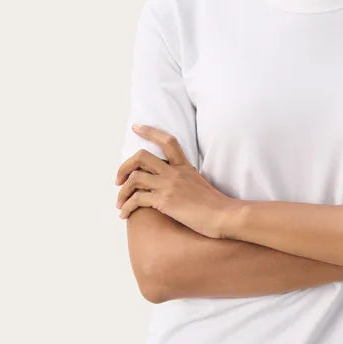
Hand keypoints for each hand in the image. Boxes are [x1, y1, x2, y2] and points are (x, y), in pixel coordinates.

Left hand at [115, 124, 240, 238]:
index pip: (167, 140)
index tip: (135, 127)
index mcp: (184, 166)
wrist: (223, 216)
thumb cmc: (215, 206)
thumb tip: (174, 185)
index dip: (149, 131)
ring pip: (134, 178)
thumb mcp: (200, 184)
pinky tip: (124, 215)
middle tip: (119, 180)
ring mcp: (168, 185)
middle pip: (141, 157)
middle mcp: (174, 172)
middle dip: (124, 167)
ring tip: (120, 204)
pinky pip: (136, 199)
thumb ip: (186, 180)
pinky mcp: (164, 200)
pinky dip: (126, 207)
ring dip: (122, 192)